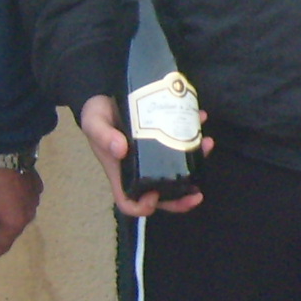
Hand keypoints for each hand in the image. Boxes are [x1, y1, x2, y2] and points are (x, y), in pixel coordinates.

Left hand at [0, 162, 41, 259]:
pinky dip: (14, 204)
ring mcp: (35, 201)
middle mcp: (28, 216)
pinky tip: (5, 195)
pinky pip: (24, 202)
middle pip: (12, 231)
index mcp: (13, 224)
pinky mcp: (37, 187)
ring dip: (6, 217)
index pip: (1, 247)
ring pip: (19, 216)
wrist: (7, 152)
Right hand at [78, 93, 207, 217]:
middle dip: (182, 199)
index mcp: (122, 173)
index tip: (154, 197)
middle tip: (197, 194)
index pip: (129, 202)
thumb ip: (103, 135)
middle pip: (162, 195)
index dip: (142, 207)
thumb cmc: (97, 115)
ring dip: (197, 159)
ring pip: (179, 169)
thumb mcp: (94, 122)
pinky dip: (196, 132)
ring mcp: (156, 155)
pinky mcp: (165, 138)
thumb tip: (120, 149)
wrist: (106, 94)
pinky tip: (201, 117)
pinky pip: (184, 142)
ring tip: (207, 143)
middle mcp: (142, 169)